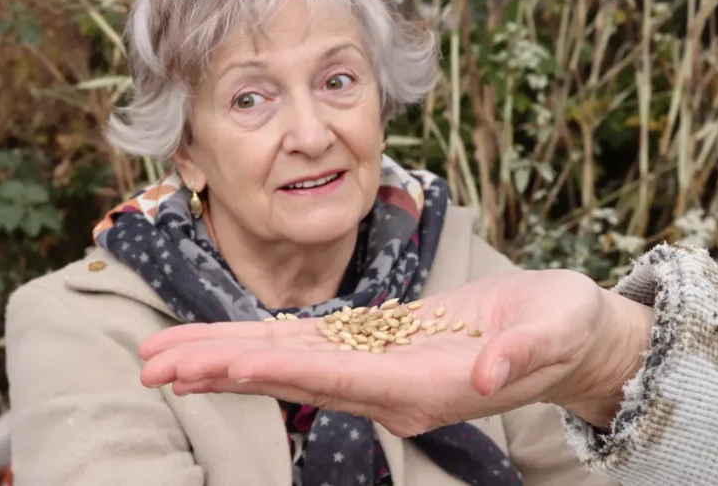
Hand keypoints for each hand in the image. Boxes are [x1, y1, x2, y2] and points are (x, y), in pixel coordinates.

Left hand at [138, 269, 653, 435]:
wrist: (566, 340)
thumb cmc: (564, 329)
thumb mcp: (557, 330)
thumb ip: (524, 353)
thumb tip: (490, 374)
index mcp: (423, 386)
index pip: (331, 377)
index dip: (266, 369)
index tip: (207, 365)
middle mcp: (389, 389)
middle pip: (290, 378)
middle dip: (220, 368)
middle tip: (151, 363)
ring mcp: (379, 373)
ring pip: (288, 365)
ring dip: (224, 358)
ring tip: (163, 355)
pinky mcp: (378, 350)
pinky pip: (308, 349)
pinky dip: (258, 345)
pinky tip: (220, 345)